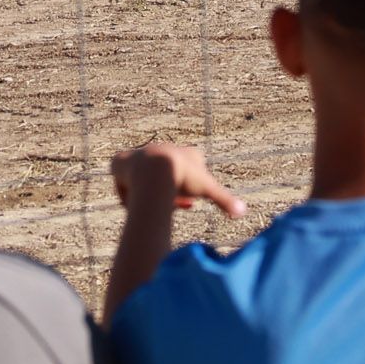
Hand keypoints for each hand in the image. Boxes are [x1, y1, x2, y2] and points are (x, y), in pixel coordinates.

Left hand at [111, 142, 244, 218]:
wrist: (155, 169)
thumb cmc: (183, 178)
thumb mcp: (208, 189)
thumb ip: (225, 200)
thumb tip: (244, 213)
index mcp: (184, 153)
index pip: (192, 170)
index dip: (191, 190)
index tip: (190, 205)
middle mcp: (163, 150)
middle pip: (169, 177)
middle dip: (172, 192)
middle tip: (173, 207)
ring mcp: (142, 154)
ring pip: (147, 180)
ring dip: (151, 194)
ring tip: (153, 207)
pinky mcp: (120, 161)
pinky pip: (124, 182)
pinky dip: (129, 194)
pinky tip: (135, 202)